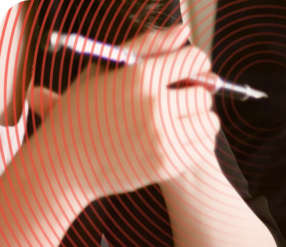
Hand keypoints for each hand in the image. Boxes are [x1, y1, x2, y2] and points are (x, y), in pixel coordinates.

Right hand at [27, 26, 218, 200]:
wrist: (64, 161)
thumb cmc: (84, 109)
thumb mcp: (105, 70)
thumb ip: (148, 46)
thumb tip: (184, 31)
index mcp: (139, 77)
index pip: (195, 60)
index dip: (195, 63)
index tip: (188, 71)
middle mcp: (154, 106)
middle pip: (204, 94)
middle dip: (195, 94)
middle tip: (179, 99)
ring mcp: (162, 138)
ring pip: (209, 121)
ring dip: (199, 119)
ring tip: (179, 119)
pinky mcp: (168, 163)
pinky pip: (202, 147)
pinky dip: (194, 142)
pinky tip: (176, 139)